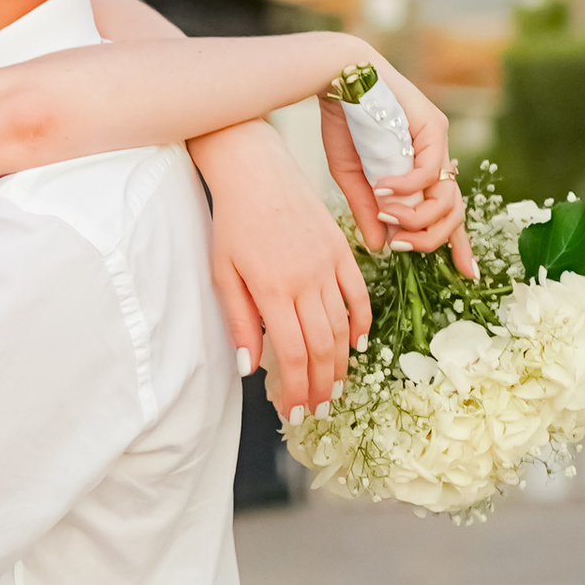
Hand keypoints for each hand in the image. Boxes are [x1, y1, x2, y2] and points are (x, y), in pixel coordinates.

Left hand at [191, 119, 370, 416]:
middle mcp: (305, 281)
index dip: (297, 389)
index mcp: (272, 290)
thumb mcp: (223, 273)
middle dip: (320, 385)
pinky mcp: (340, 250)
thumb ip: (239, 322)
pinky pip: (358, 294)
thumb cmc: (232, 223)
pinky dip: (361, 323)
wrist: (256, 172)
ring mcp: (327, 265)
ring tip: (335, 388)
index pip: (292, 354)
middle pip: (321, 347)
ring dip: (340, 364)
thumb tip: (248, 368)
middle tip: (318, 410)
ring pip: (342, 327)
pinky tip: (357, 346)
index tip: (296, 412)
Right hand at [319, 56, 476, 279]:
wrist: (335, 77)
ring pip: (447, 198)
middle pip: (453, 212)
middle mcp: (437, 156)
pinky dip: (407, 188)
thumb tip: (381, 248)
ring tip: (385, 214)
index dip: (459, 243)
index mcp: (422, 168)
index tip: (467, 273)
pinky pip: (429, 172)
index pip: (449, 211)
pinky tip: (383, 189)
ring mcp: (438, 141)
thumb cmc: (343, 123)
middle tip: (402, 245)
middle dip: (430, 238)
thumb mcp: (352, 178)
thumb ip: (368, 212)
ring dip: (416, 217)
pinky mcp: (433, 126)